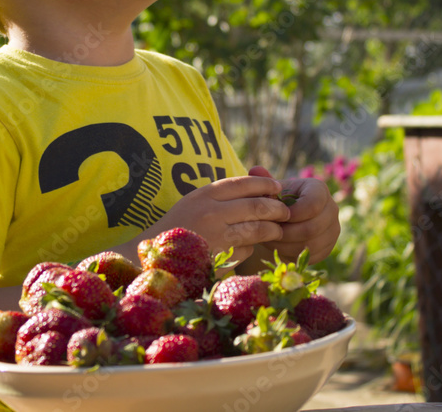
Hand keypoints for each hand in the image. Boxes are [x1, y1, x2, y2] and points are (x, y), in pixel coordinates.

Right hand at [148, 175, 290, 262]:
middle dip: (276, 208)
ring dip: (272, 230)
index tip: (277, 187)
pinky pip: (245, 250)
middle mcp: (211, 212)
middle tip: (285, 212)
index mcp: (204, 194)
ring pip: (257, 230)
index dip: (264, 184)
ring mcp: (216, 236)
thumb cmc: (179, 225)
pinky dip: (250, 248)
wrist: (156, 256)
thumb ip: (222, 196)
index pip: (243, 183)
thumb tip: (260, 190)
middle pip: (256, 206)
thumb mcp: (195, 202)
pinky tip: (246, 247)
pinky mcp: (220, 258)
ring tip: (277, 230)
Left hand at [250, 166, 339, 263]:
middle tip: (268, 233)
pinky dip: (293, 255)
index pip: (313, 204)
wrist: (285, 218)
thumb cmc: (276, 200)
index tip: (274, 218)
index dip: (292, 214)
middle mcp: (332, 208)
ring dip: (287, 245)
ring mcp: (333, 230)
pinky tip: (278, 248)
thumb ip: (264, 181)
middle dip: (287, 233)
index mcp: (319, 189)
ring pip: (312, 244)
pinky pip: (312, 256)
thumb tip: (255, 169)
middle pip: (313, 228)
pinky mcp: (328, 248)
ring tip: (270, 241)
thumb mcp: (270, 189)